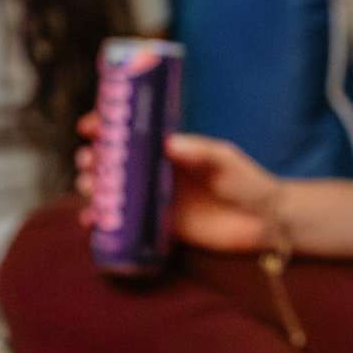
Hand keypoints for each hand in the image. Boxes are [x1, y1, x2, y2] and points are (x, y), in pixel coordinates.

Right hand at [75, 112, 279, 254]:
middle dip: (94, 159)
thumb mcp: (224, 161)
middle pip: (114, 162)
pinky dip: (103, 222)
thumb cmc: (247, 182)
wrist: (263, 223)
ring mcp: (155, 200)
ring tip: (88, 187)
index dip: (107, 126)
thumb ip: (200, 152)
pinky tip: (91, 222)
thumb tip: (170, 143)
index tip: (90, 126)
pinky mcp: (158, 227)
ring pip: (113, 192)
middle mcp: (157, 172)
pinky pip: (123, 224)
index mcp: (169, 149)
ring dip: (93, 188)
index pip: (131, 133)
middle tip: (88, 161)